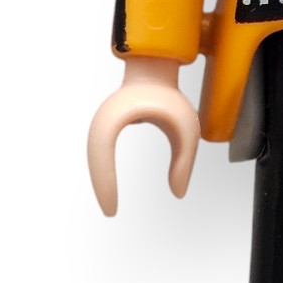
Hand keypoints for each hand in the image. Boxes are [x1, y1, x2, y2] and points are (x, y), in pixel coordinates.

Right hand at [86, 56, 200, 214]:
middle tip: (110, 213)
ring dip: (102, 179)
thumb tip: (178, 193)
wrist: (154, 69)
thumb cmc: (170, 97)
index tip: (112, 208)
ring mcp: (102, 122)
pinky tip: (111, 188)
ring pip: (97, 156)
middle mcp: (104, 120)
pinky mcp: (106, 126)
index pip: (102, 155)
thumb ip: (185, 161)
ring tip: (110, 207)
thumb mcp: (187, 129)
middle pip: (95, 158)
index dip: (104, 184)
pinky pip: (101, 153)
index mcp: (118, 116)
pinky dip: (104, 171)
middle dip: (101, 186)